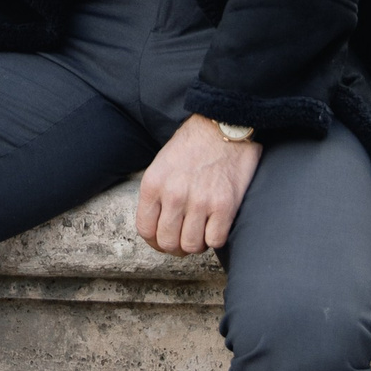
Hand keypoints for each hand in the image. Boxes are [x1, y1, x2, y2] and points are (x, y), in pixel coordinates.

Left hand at [135, 113, 261, 255]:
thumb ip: (157, 194)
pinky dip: (215, 238)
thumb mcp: (162, 164)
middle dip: (175, 245)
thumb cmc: (193, 145)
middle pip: (167, 242)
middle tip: (185, 237)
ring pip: (191, 246)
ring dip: (196, 243)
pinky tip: (216, 225)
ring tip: (201, 230)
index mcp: (153, 183)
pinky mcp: (225, 205)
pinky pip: (215, 240)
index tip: (164, 239)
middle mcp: (173, 194)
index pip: (145, 230)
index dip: (154, 241)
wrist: (223, 125)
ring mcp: (200, 201)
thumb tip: (158, 226)